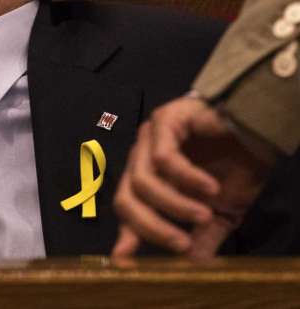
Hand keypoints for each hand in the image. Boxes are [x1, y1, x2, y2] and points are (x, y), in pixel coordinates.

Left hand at [112, 96, 273, 258]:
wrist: (260, 133)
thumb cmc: (237, 167)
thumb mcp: (219, 212)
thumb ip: (201, 236)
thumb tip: (191, 265)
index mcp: (149, 179)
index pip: (128, 209)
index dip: (126, 234)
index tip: (124, 259)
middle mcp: (141, 158)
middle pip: (125, 198)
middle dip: (151, 227)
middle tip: (181, 244)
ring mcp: (149, 138)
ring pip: (141, 180)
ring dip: (173, 204)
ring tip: (203, 215)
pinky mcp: (164, 120)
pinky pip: (163, 157)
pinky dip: (186, 177)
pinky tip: (209, 187)